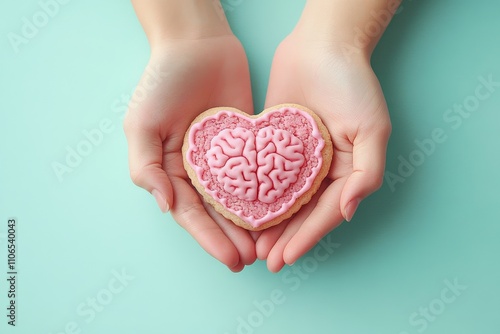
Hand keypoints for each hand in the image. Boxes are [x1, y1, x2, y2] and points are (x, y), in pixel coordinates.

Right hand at [123, 32, 256, 271]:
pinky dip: (266, 193)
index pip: (190, 213)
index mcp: (170, 170)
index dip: (209, 238)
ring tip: (267, 246)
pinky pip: (258, 172)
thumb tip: (165, 206)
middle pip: (216, 212)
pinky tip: (280, 210)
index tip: (230, 258)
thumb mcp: (141, 124)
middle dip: (232, 238)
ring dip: (251, 224)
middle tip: (253, 260)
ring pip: (239, 199)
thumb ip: (145, 167)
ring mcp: (224, 158)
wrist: (197, 43)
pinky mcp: (247, 142)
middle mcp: (197, 170)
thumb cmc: (163, 81)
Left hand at [256, 31, 391, 271]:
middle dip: (285, 238)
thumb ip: (366, 173)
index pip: (326, 212)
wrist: (322, 45)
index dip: (307, 237)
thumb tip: (348, 212)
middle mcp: (322, 169)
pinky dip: (256, 195)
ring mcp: (297, 159)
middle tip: (264, 260)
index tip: (286, 257)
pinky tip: (242, 210)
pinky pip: (265, 175)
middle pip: (302, 212)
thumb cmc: (353, 83)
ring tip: (252, 246)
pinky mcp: (275, 144)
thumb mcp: (373, 128)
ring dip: (269, 224)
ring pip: (282, 200)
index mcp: (346, 170)